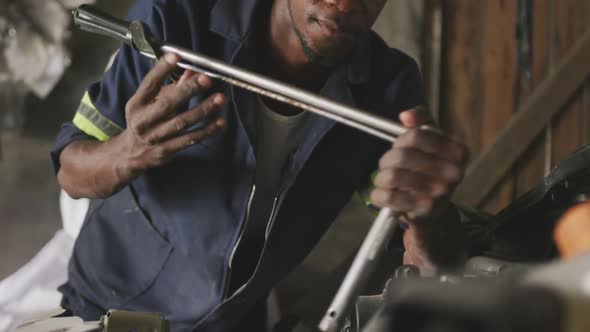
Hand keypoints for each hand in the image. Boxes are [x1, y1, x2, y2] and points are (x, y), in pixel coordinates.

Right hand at [115, 53, 225, 176]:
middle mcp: (144, 120)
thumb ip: (172, 86)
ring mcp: (155, 137)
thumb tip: (192, 72)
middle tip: (206, 79)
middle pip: (167, 104)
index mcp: (137, 103)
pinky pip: (190, 139)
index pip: (149, 83)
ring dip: (203, 110)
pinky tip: (219, 122)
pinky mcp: (167, 150)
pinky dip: (206, 131)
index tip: (176, 56)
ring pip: (182, 123)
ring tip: (219, 99)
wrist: (131, 153)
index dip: (162, 69)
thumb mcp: (151, 102)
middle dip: (188, 90)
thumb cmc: (144, 121)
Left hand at [370, 107, 466, 217]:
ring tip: (386, 180)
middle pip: (402, 156)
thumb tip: (406, 116)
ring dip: (381, 177)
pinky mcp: (423, 209)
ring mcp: (439, 192)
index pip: (416, 136)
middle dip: (387, 160)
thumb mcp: (432, 139)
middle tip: (388, 165)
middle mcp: (453, 172)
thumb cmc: (430, 168)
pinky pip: (388, 196)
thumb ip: (421, 120)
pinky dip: (378, 194)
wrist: (435, 209)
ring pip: (392, 176)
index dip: (401, 140)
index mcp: (458, 151)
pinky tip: (384, 194)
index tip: (399, 146)